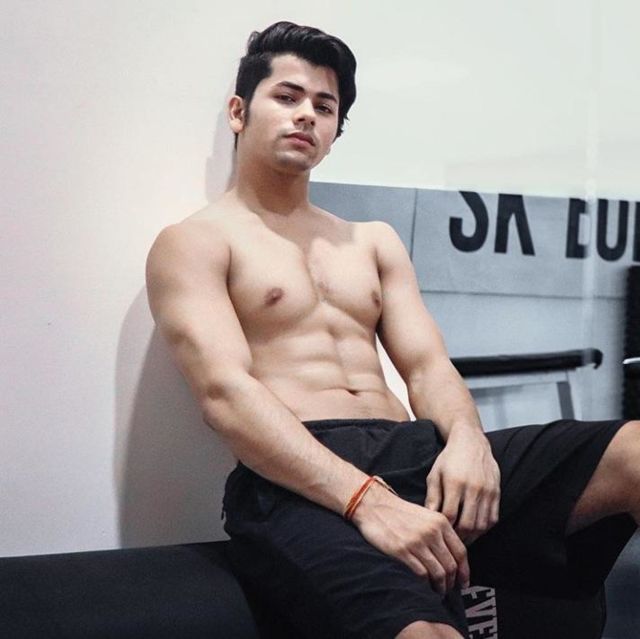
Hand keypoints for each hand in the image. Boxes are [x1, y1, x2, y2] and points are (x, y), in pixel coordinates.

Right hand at [352, 483, 469, 595]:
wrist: (374, 505)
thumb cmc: (399, 512)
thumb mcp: (426, 516)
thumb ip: (440, 532)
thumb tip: (452, 557)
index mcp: (440, 522)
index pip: (461, 552)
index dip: (465, 571)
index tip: (464, 582)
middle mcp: (432, 532)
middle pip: (451, 565)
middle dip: (452, 582)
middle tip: (449, 589)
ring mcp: (417, 542)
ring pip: (439, 573)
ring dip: (440, 586)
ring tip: (438, 590)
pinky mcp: (402, 551)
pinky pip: (422, 574)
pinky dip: (426, 583)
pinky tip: (424, 584)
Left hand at [425, 430, 500, 544]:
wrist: (471, 442)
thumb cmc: (449, 458)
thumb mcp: (435, 474)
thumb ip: (433, 497)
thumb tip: (429, 518)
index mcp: (455, 483)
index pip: (449, 516)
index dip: (444, 528)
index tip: (439, 534)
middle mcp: (473, 488)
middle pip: (467, 524)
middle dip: (458, 537)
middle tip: (451, 542)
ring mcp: (487, 491)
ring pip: (482, 524)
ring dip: (472, 536)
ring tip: (462, 539)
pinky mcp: (496, 492)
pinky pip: (493, 518)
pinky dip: (484, 528)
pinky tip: (475, 530)